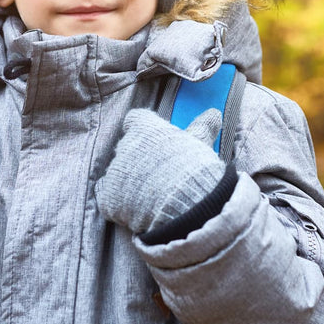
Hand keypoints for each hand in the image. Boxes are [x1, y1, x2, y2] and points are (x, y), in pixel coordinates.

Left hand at [95, 108, 223, 234]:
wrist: (184, 203)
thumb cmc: (194, 168)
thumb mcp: (200, 143)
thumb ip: (203, 126)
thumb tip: (214, 113)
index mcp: (145, 128)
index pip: (135, 120)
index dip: (143, 129)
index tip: (154, 140)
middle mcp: (125, 146)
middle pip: (127, 149)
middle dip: (139, 159)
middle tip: (159, 173)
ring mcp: (115, 172)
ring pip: (119, 174)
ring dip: (131, 182)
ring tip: (153, 195)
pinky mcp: (109, 198)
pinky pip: (110, 198)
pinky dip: (121, 203)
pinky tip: (139, 210)